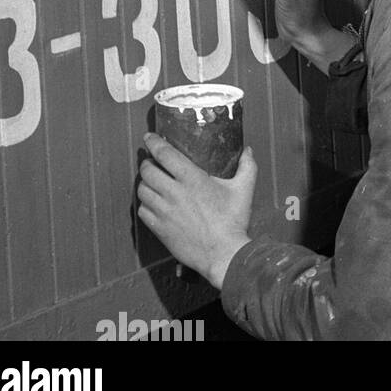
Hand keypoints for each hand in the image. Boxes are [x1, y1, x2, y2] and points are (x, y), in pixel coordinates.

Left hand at [137, 134, 255, 288]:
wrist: (222, 253)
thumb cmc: (233, 220)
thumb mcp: (244, 188)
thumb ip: (247, 166)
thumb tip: (247, 150)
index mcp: (192, 179)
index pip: (165, 154)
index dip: (154, 143)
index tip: (149, 137)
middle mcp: (174, 192)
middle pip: (148, 171)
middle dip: (147, 163)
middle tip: (152, 161)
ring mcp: (164, 212)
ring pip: (142, 191)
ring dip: (144, 183)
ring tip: (151, 181)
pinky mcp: (159, 229)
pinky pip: (143, 211)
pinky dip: (144, 203)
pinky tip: (152, 202)